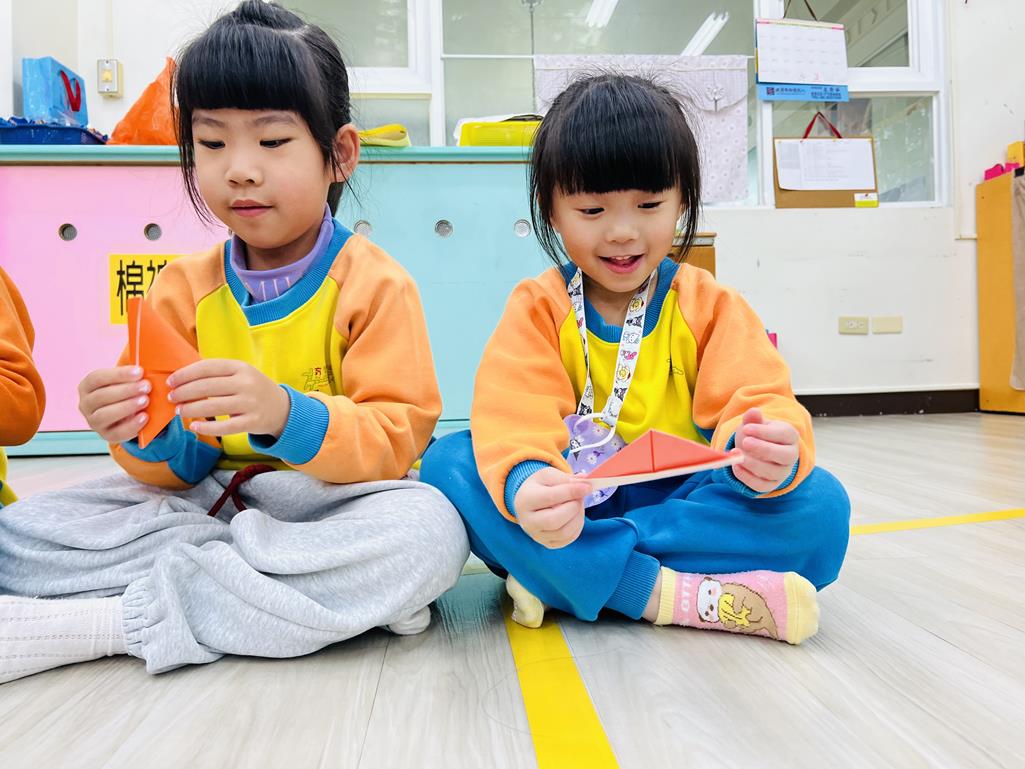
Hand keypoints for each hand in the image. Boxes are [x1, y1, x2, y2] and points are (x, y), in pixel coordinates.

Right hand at [78, 366, 150, 442]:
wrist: (126, 415)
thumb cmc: (126, 392)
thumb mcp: (125, 381)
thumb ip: (131, 374)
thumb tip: (145, 362)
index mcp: (87, 386)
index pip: (98, 378)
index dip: (119, 375)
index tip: (140, 371)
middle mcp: (85, 404)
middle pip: (101, 396)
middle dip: (126, 390)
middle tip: (146, 386)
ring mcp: (93, 421)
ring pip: (104, 415)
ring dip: (126, 407)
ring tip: (145, 400)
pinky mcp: (105, 435)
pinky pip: (116, 432)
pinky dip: (131, 425)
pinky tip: (145, 417)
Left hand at [167, 359, 289, 438]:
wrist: (282, 408)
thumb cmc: (252, 389)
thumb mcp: (240, 374)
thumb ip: (216, 374)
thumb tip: (181, 379)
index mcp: (240, 367)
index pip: (207, 367)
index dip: (185, 374)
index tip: (170, 382)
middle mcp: (247, 383)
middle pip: (207, 386)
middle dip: (184, 392)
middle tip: (172, 398)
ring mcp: (251, 403)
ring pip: (213, 407)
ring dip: (191, 409)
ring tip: (179, 411)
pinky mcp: (253, 421)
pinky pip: (225, 427)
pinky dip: (207, 428)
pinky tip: (194, 426)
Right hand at [513, 468, 591, 548]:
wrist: (529, 502)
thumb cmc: (540, 486)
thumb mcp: (549, 475)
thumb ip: (566, 479)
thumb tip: (585, 483)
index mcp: (525, 500)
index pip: (550, 498)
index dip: (571, 492)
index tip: (587, 487)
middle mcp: (527, 521)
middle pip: (554, 520)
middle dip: (573, 508)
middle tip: (580, 497)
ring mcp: (536, 535)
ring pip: (563, 532)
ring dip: (578, 517)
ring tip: (577, 505)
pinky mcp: (547, 543)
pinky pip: (568, 539)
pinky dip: (577, 527)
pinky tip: (575, 515)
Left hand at [732, 408, 799, 493]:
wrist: (754, 450)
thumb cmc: (756, 434)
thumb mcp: (754, 424)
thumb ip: (753, 419)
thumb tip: (753, 411)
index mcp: (790, 436)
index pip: (784, 434)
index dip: (765, 432)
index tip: (746, 428)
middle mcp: (790, 455)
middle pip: (785, 456)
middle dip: (764, 449)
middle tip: (745, 442)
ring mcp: (782, 472)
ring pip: (773, 472)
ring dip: (753, 464)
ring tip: (736, 454)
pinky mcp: (771, 485)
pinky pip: (762, 486)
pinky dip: (747, 477)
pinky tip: (736, 466)